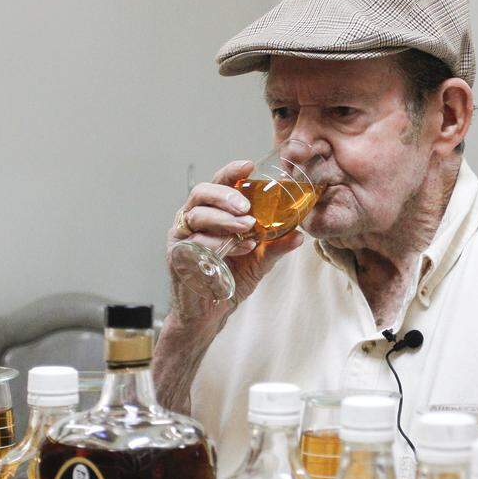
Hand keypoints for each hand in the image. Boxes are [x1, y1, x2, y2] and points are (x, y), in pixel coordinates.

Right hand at [167, 160, 305, 321]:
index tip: (249, 165)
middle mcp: (192, 220)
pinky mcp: (177, 257)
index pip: (218, 184)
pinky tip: (240, 247)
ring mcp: (181, 237)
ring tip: (248, 226)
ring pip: (196, 216)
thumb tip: (300, 234)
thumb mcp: (260, 260)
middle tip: (247, 205)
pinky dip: (218, 244)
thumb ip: (276, 246)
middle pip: (201, 194)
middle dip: (225, 195)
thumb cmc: (229, 279)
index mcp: (211, 213)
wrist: (210, 313)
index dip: (231, 172)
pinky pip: (194, 243)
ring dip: (224, 219)